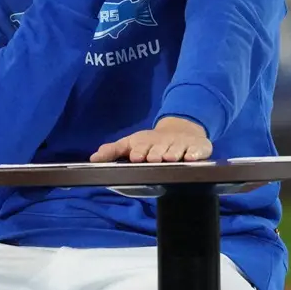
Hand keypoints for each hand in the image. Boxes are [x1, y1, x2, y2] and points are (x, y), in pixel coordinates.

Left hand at [90, 117, 210, 162]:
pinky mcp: (198, 146)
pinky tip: (190, 158)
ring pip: (177, 149)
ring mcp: (181, 144)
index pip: (141, 146)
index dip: (139, 151)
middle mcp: (164, 143)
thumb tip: (92, 159)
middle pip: (159, 148)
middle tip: (154, 158)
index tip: (136, 156)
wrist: (182, 130)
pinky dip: (194, 154)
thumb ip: (113, 151)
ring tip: (170, 158)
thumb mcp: (131, 143)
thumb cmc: (152, 143)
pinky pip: (197, 150)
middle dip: (156, 153)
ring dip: (173, 153)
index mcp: (146, 143)